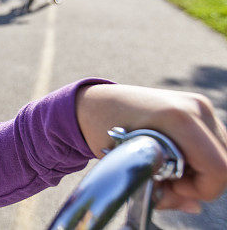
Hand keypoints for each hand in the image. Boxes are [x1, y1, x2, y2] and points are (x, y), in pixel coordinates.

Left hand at [76, 84, 226, 213]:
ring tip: (168, 166)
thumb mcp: (130, 165)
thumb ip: (164, 192)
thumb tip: (194, 207)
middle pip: (224, 162)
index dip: (201, 188)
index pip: (219, 168)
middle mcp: (195, 107)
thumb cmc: (104, 131)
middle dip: (200, 181)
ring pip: (222, 154)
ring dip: (200, 169)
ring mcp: (199, 104)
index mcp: (179, 119)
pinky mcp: (198, 106)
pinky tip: (173, 155)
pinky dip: (199, 157)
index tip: (172, 185)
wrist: (96, 103)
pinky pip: (214, 143)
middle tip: (168, 180)